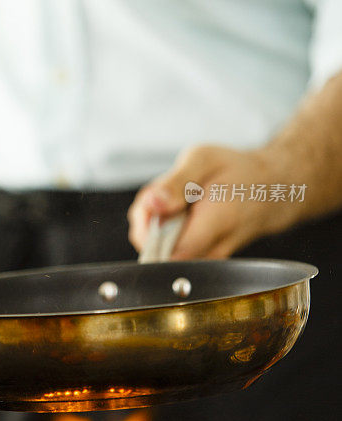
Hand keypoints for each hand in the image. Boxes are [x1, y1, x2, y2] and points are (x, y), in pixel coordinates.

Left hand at [128, 145, 303, 259]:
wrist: (272, 191)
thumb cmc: (238, 172)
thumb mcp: (204, 159)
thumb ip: (175, 183)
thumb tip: (151, 204)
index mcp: (215, 224)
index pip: (165, 250)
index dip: (148, 227)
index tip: (157, 200)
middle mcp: (211, 251)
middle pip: (155, 250)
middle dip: (149, 222)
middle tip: (170, 195)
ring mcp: (206, 260)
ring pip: (159, 250)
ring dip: (158, 225)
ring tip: (181, 202)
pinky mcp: (200, 260)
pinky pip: (169, 249)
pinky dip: (168, 229)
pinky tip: (184, 213)